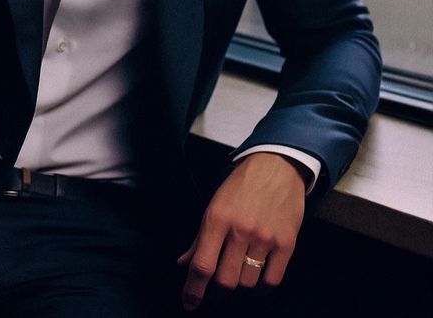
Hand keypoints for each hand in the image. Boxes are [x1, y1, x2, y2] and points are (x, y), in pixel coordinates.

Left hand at [177, 152, 305, 310]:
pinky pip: (272, 281)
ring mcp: (265, 237)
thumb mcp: (215, 205)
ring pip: (247, 283)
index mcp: (217, 218)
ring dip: (240, 286)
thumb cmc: (242, 185)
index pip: (202, 265)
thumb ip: (199, 237)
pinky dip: (261, 287)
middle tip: (216, 290)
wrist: (277, 165)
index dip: (193, 290)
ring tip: (238, 274)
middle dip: (217, 293)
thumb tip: (183, 264)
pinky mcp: (286, 243)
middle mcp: (240, 229)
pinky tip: (256, 278)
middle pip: (225, 281)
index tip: (188, 304)